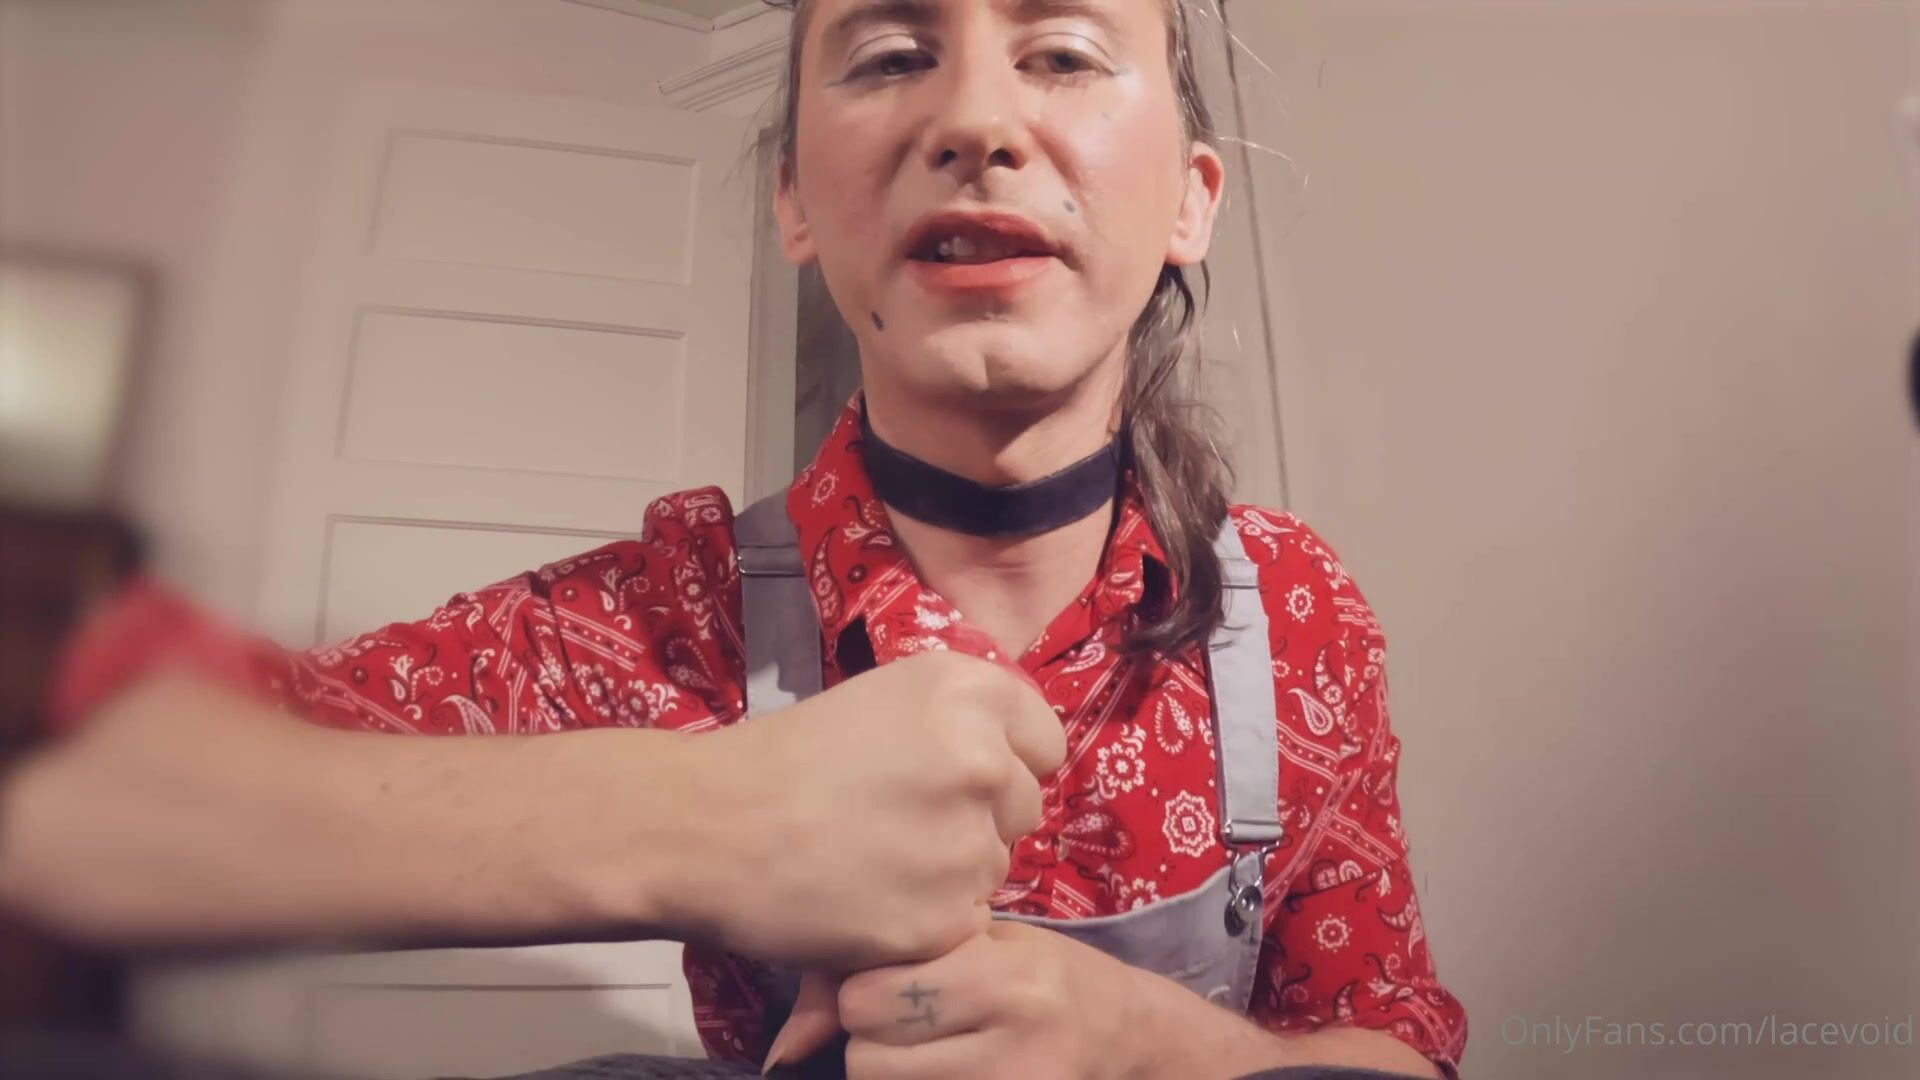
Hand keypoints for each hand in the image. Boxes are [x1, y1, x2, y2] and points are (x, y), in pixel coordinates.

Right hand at [685, 651, 1066, 969]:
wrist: (703, 827)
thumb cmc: (779, 760)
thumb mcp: (880, 702)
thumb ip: (958, 724)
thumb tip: (1014, 762)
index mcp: (965, 690)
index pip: (1043, 741)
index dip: (1004, 765)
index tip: (958, 780)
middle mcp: (981, 758)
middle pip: (1022, 808)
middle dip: (977, 821)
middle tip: (899, 824)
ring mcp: (968, 840)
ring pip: (994, 868)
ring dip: (951, 874)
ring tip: (873, 863)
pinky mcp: (946, 915)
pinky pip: (965, 924)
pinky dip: (927, 924)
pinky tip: (868, 902)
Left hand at [767, 922, 1149, 1079]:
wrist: (1127, 1036)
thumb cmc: (1043, 975)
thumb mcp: (980, 945)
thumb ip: (883, 972)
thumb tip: (783, 1052)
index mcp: (1006, 977)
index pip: (869, 997)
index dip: (862, 992)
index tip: (889, 985)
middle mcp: (1015, 1043)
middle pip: (868, 1061)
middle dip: (871, 1043)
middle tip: (907, 1026)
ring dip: (889, 1075)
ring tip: (926, 1052)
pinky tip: (942, 1070)